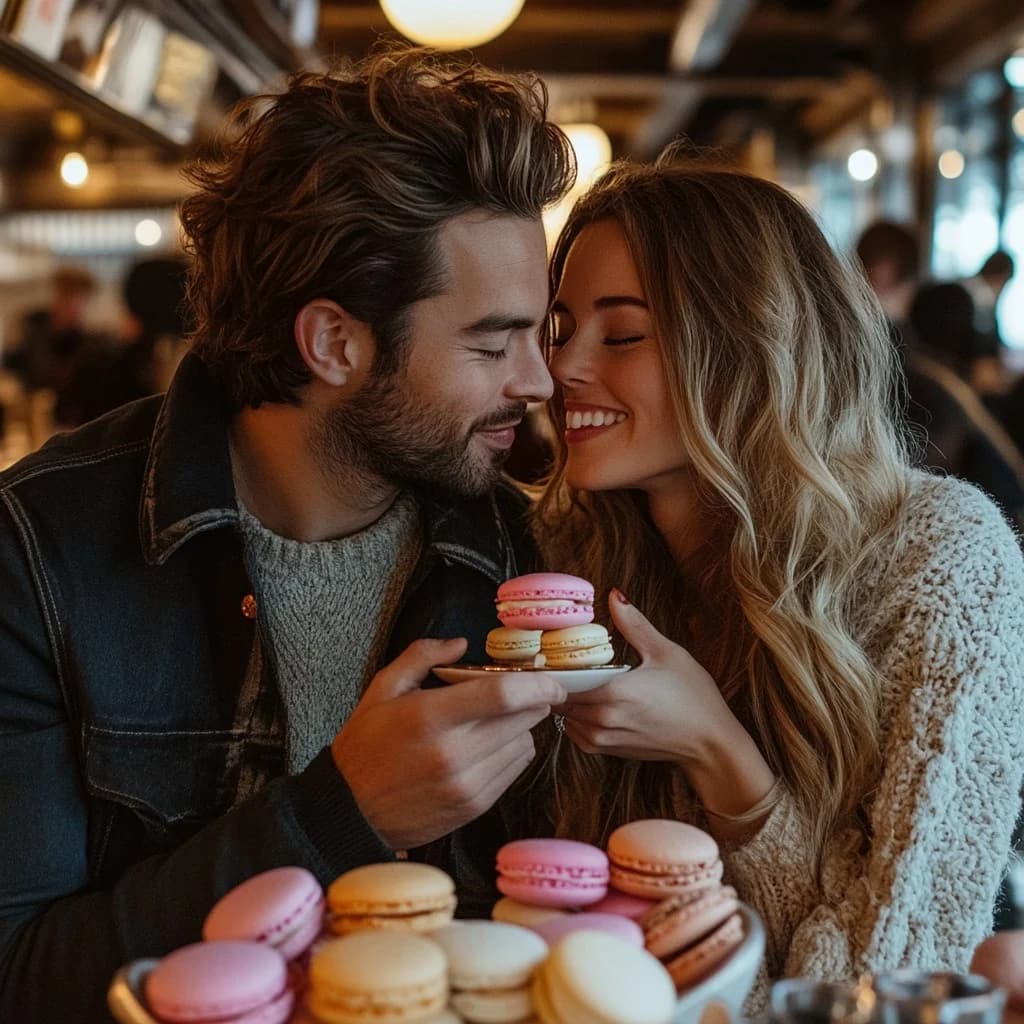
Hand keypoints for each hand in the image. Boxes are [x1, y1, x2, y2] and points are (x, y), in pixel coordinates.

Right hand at [332, 638, 565, 849]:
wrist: (351, 812)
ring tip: (492, 722)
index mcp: (429, 717)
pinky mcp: (475, 806)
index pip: (502, 696)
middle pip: (522, 719)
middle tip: (521, 692)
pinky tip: (486, 746)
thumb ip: (421, 657)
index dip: (537, 684)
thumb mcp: (382, 690)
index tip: (551, 678)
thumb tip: (460, 644)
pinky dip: (511, 752)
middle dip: (532, 701)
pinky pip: (515, 770)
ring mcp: (467, 784)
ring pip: (524, 744)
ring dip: (520, 728)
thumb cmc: (366, 747)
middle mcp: (453, 753)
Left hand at [559, 591, 734, 764]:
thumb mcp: (666, 653)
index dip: (549, 666)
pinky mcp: (608, 751)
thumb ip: (635, 625)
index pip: (560, 682)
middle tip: (558, 660)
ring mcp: (604, 739)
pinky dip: (575, 719)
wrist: (710, 744)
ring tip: (574, 679)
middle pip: (558, 699)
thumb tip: (614, 595)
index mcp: (613, 693)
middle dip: (556, 681)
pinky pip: (576, 734)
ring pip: (565, 718)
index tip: (548, 651)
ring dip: (565, 700)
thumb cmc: (694, 698)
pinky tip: (588, 702)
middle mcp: (602, 720)